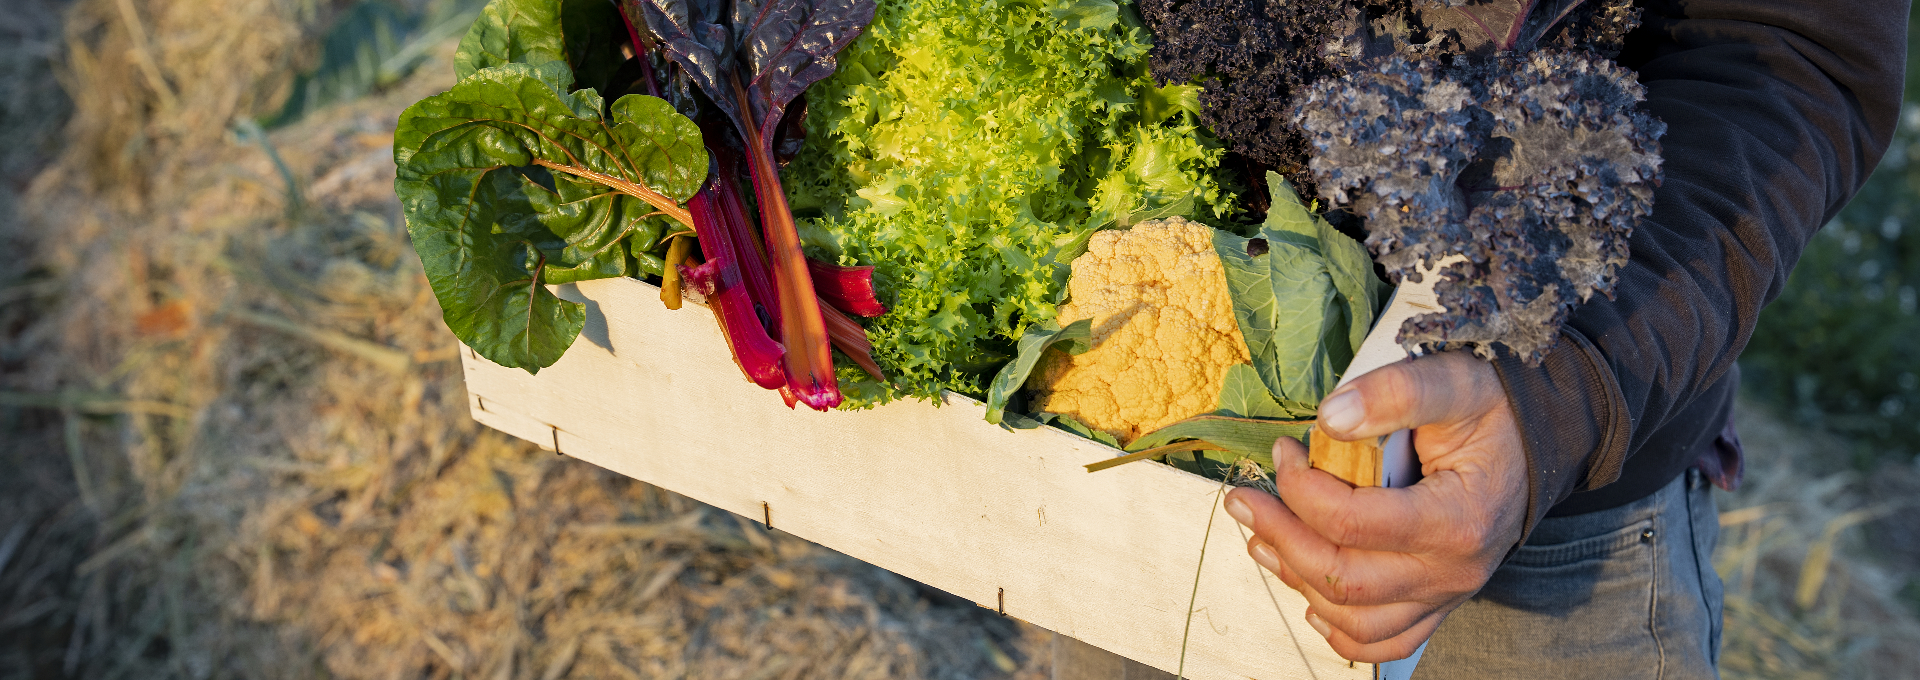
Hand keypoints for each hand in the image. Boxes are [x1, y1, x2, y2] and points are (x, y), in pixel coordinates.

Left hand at [1224, 351, 1529, 661]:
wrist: (1536, 442)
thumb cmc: (1493, 411)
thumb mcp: (1453, 381)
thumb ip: (1394, 393)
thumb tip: (1330, 418)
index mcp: (1457, 519)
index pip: (1353, 523)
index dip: (1301, 489)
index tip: (1284, 451)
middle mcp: (1452, 570)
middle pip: (1343, 579)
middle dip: (1280, 537)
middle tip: (1246, 499)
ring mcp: (1445, 593)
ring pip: (1353, 620)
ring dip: (1296, 581)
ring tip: (1262, 539)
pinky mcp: (1437, 602)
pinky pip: (1384, 641)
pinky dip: (1339, 630)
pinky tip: (1309, 596)